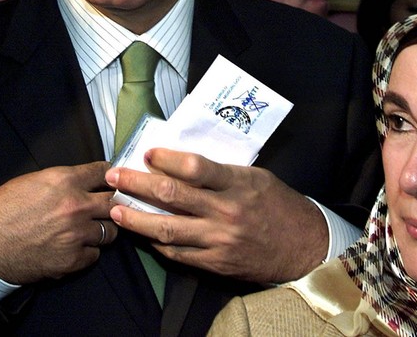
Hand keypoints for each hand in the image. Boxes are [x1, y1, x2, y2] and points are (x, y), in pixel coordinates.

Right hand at [0, 161, 117, 283]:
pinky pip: (95, 255)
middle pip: (115, 202)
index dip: (109, 176)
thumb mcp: (34, 181)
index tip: (111, 180)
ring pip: (110, 231)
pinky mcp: (71, 260)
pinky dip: (88, 252)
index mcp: (65, 180)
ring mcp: (76, 234)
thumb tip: (85, 183)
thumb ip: (64, 181)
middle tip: (106, 207)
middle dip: (112, 203)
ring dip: (102, 230)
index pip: (104, 172)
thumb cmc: (2, 209)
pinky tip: (76, 248)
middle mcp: (76, 206)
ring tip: (90, 230)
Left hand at [105, 149, 327, 283]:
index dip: (166, 159)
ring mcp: (219, 240)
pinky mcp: (216, 263)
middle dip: (137, 184)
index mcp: (238, 184)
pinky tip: (142, 235)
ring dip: (136, 218)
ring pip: (166, 229)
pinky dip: (156, 243)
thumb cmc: (278, 204)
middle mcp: (226, 212)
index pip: (194, 167)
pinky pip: (177, 253)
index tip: (146, 153)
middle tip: (114, 176)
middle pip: (172, 196)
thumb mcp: (255, 177)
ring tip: (115, 209)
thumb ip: (221, 172)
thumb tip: (181, 162)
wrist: (302, 246)